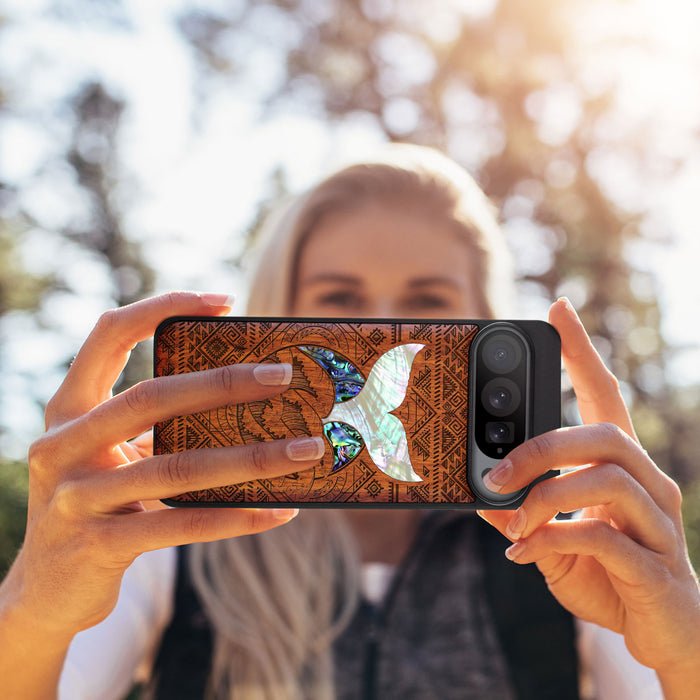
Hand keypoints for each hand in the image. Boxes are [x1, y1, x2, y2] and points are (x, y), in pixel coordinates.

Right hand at [2, 292, 323, 640]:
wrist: (46, 591)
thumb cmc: (99, 504)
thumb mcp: (114, 456)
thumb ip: (157, 427)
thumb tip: (250, 401)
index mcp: (69, 409)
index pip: (108, 335)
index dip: (162, 307)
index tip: (224, 300)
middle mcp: (62, 445)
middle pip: (151, 397)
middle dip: (224, 383)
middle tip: (284, 375)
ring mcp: (75, 498)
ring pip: (177, 467)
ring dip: (252, 457)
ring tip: (306, 450)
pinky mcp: (98, 546)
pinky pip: (182, 525)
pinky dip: (236, 517)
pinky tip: (280, 511)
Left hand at [478, 298, 699, 691]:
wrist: (664, 635)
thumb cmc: (609, 576)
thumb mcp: (553, 540)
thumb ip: (523, 515)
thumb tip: (480, 496)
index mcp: (622, 468)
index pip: (605, 395)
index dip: (582, 352)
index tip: (558, 309)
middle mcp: (649, 484)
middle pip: (604, 434)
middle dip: (541, 447)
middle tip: (495, 472)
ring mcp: (659, 523)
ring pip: (607, 479)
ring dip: (545, 497)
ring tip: (512, 522)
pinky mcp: (657, 566)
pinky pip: (604, 538)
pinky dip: (554, 540)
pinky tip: (524, 554)